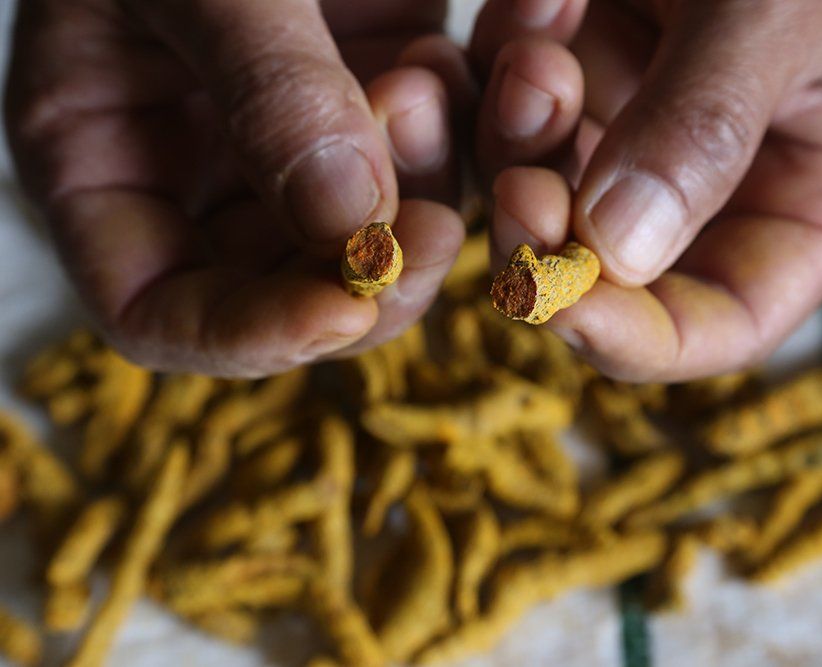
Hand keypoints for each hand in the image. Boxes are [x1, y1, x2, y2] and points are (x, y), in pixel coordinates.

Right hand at [4, 0, 470, 375]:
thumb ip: (262, 86)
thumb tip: (349, 227)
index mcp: (106, 153)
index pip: (159, 308)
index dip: (246, 334)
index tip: (341, 310)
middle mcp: (209, 163)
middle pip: (296, 286)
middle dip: (377, 272)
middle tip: (439, 229)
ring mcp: (305, 129)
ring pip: (393, 223)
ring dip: (447, 177)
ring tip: (456, 73)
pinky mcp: (387, 78)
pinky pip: (457, 133)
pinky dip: (498, 104)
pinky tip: (529, 33)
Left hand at [470, 0, 821, 380]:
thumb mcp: (791, 12)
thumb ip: (708, 127)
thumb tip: (618, 252)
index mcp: (809, 196)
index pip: (721, 320)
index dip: (639, 337)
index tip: (558, 305)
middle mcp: (715, 178)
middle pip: (610, 269)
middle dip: (549, 240)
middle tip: (517, 188)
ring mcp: (639, 119)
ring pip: (544, 184)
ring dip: (517, 136)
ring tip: (536, 50)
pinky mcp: (582, 62)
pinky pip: (512, 99)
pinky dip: (506, 63)